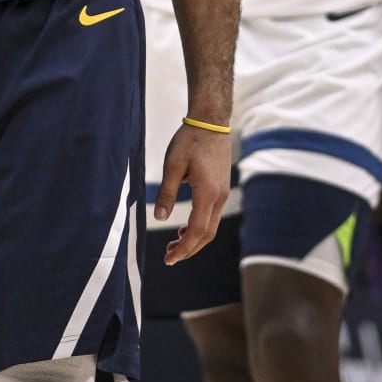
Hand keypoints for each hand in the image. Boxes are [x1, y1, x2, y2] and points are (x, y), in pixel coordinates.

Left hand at [154, 122, 230, 264]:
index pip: (197, 231)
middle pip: (206, 234)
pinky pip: (212, 215)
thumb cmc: (189, 141)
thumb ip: (166, 193)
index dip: (184, 248)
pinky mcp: (221, 188)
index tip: (169, 259)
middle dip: (189, 249)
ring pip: (211, 226)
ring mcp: (222, 193)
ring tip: (174, 245)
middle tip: (169, 257)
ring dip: (194, 239)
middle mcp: (219, 197)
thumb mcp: (172, 165)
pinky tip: (185, 228)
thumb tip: (158, 218)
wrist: (211, 122)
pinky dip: (199, 227)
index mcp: (207, 193)